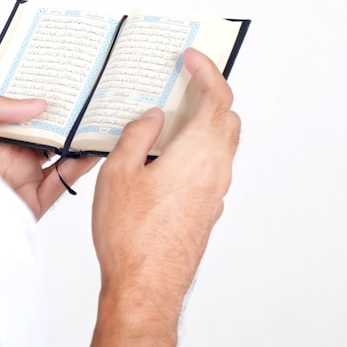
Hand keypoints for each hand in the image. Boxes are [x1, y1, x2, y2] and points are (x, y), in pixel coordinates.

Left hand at [0, 96, 98, 219]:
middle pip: (49, 136)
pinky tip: (88, 153)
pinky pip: (59, 185)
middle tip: (93, 103)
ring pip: (61, 159)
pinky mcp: (30, 204)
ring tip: (98, 125)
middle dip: (70, 122)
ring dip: (79, 144)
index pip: (27, 117)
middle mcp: (11, 158)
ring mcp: (22, 180)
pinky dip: (77, 170)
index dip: (47, 103)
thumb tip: (39, 105)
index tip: (70, 87)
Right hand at [74, 48, 240, 346]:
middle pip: (227, 119)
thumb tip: (153, 117)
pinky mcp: (207, 211)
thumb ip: (138, 135)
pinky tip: (163, 158)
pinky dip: (195, 151)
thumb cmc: (131, 236)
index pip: (218, 98)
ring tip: (166, 120)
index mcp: (200, 153)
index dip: (207, 71)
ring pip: (220, 146)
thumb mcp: (119, 173)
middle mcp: (217, 171)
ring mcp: (215, 193)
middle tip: (183, 83)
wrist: (146, 288)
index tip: (192, 57)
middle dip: (209, 95)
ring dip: (201, 125)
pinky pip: (209, 168)